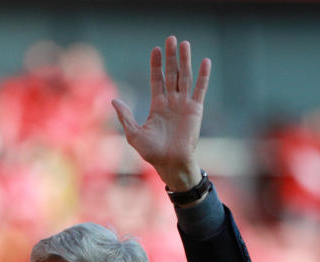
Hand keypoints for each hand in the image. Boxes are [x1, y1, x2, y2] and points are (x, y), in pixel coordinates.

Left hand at [112, 37, 210, 192]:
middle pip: (172, 73)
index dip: (156, 65)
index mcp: (157, 105)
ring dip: (185, 60)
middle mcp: (172, 102)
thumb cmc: (152, 153)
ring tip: (184, 44)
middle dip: (171, 56)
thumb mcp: (133, 134)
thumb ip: (126, 116)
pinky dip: (203, 76)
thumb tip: (114, 100)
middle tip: (171, 38)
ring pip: (185, 77)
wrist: (170, 163)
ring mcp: (184, 105)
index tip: (155, 49)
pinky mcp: (195, 110)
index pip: (157, 79)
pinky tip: (205, 62)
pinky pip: (200, 89)